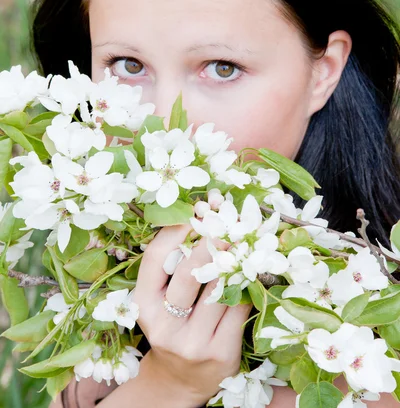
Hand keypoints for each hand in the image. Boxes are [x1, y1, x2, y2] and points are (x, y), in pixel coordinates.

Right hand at [133, 224, 251, 406]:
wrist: (179, 381)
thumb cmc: (171, 326)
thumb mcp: (158, 300)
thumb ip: (171, 266)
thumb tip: (200, 217)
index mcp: (143, 305)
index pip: (156, 258)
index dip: (176, 230)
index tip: (195, 211)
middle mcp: (165, 325)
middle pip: (189, 272)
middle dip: (210, 241)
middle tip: (225, 220)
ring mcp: (193, 342)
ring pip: (219, 288)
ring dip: (234, 258)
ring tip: (242, 238)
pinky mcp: (221, 352)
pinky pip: (239, 307)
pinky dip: (247, 284)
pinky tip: (251, 269)